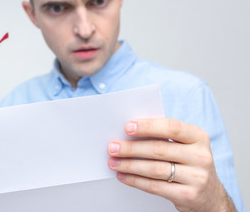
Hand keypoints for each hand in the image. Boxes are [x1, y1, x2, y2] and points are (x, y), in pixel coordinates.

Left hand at [107, 118, 235, 211]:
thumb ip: (163, 137)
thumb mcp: (184, 146)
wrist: (209, 195)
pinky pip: (155, 187)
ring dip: (129, 165)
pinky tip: (123, 176)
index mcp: (198, 137)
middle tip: (112, 147)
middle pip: (159, 149)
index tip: (127, 127)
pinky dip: (135, 181)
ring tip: (113, 162)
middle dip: (131, 148)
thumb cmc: (188, 163)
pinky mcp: (187, 195)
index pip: (171, 127)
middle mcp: (200, 156)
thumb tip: (129, 132)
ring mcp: (197, 177)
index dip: (148, 126)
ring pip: (155, 169)